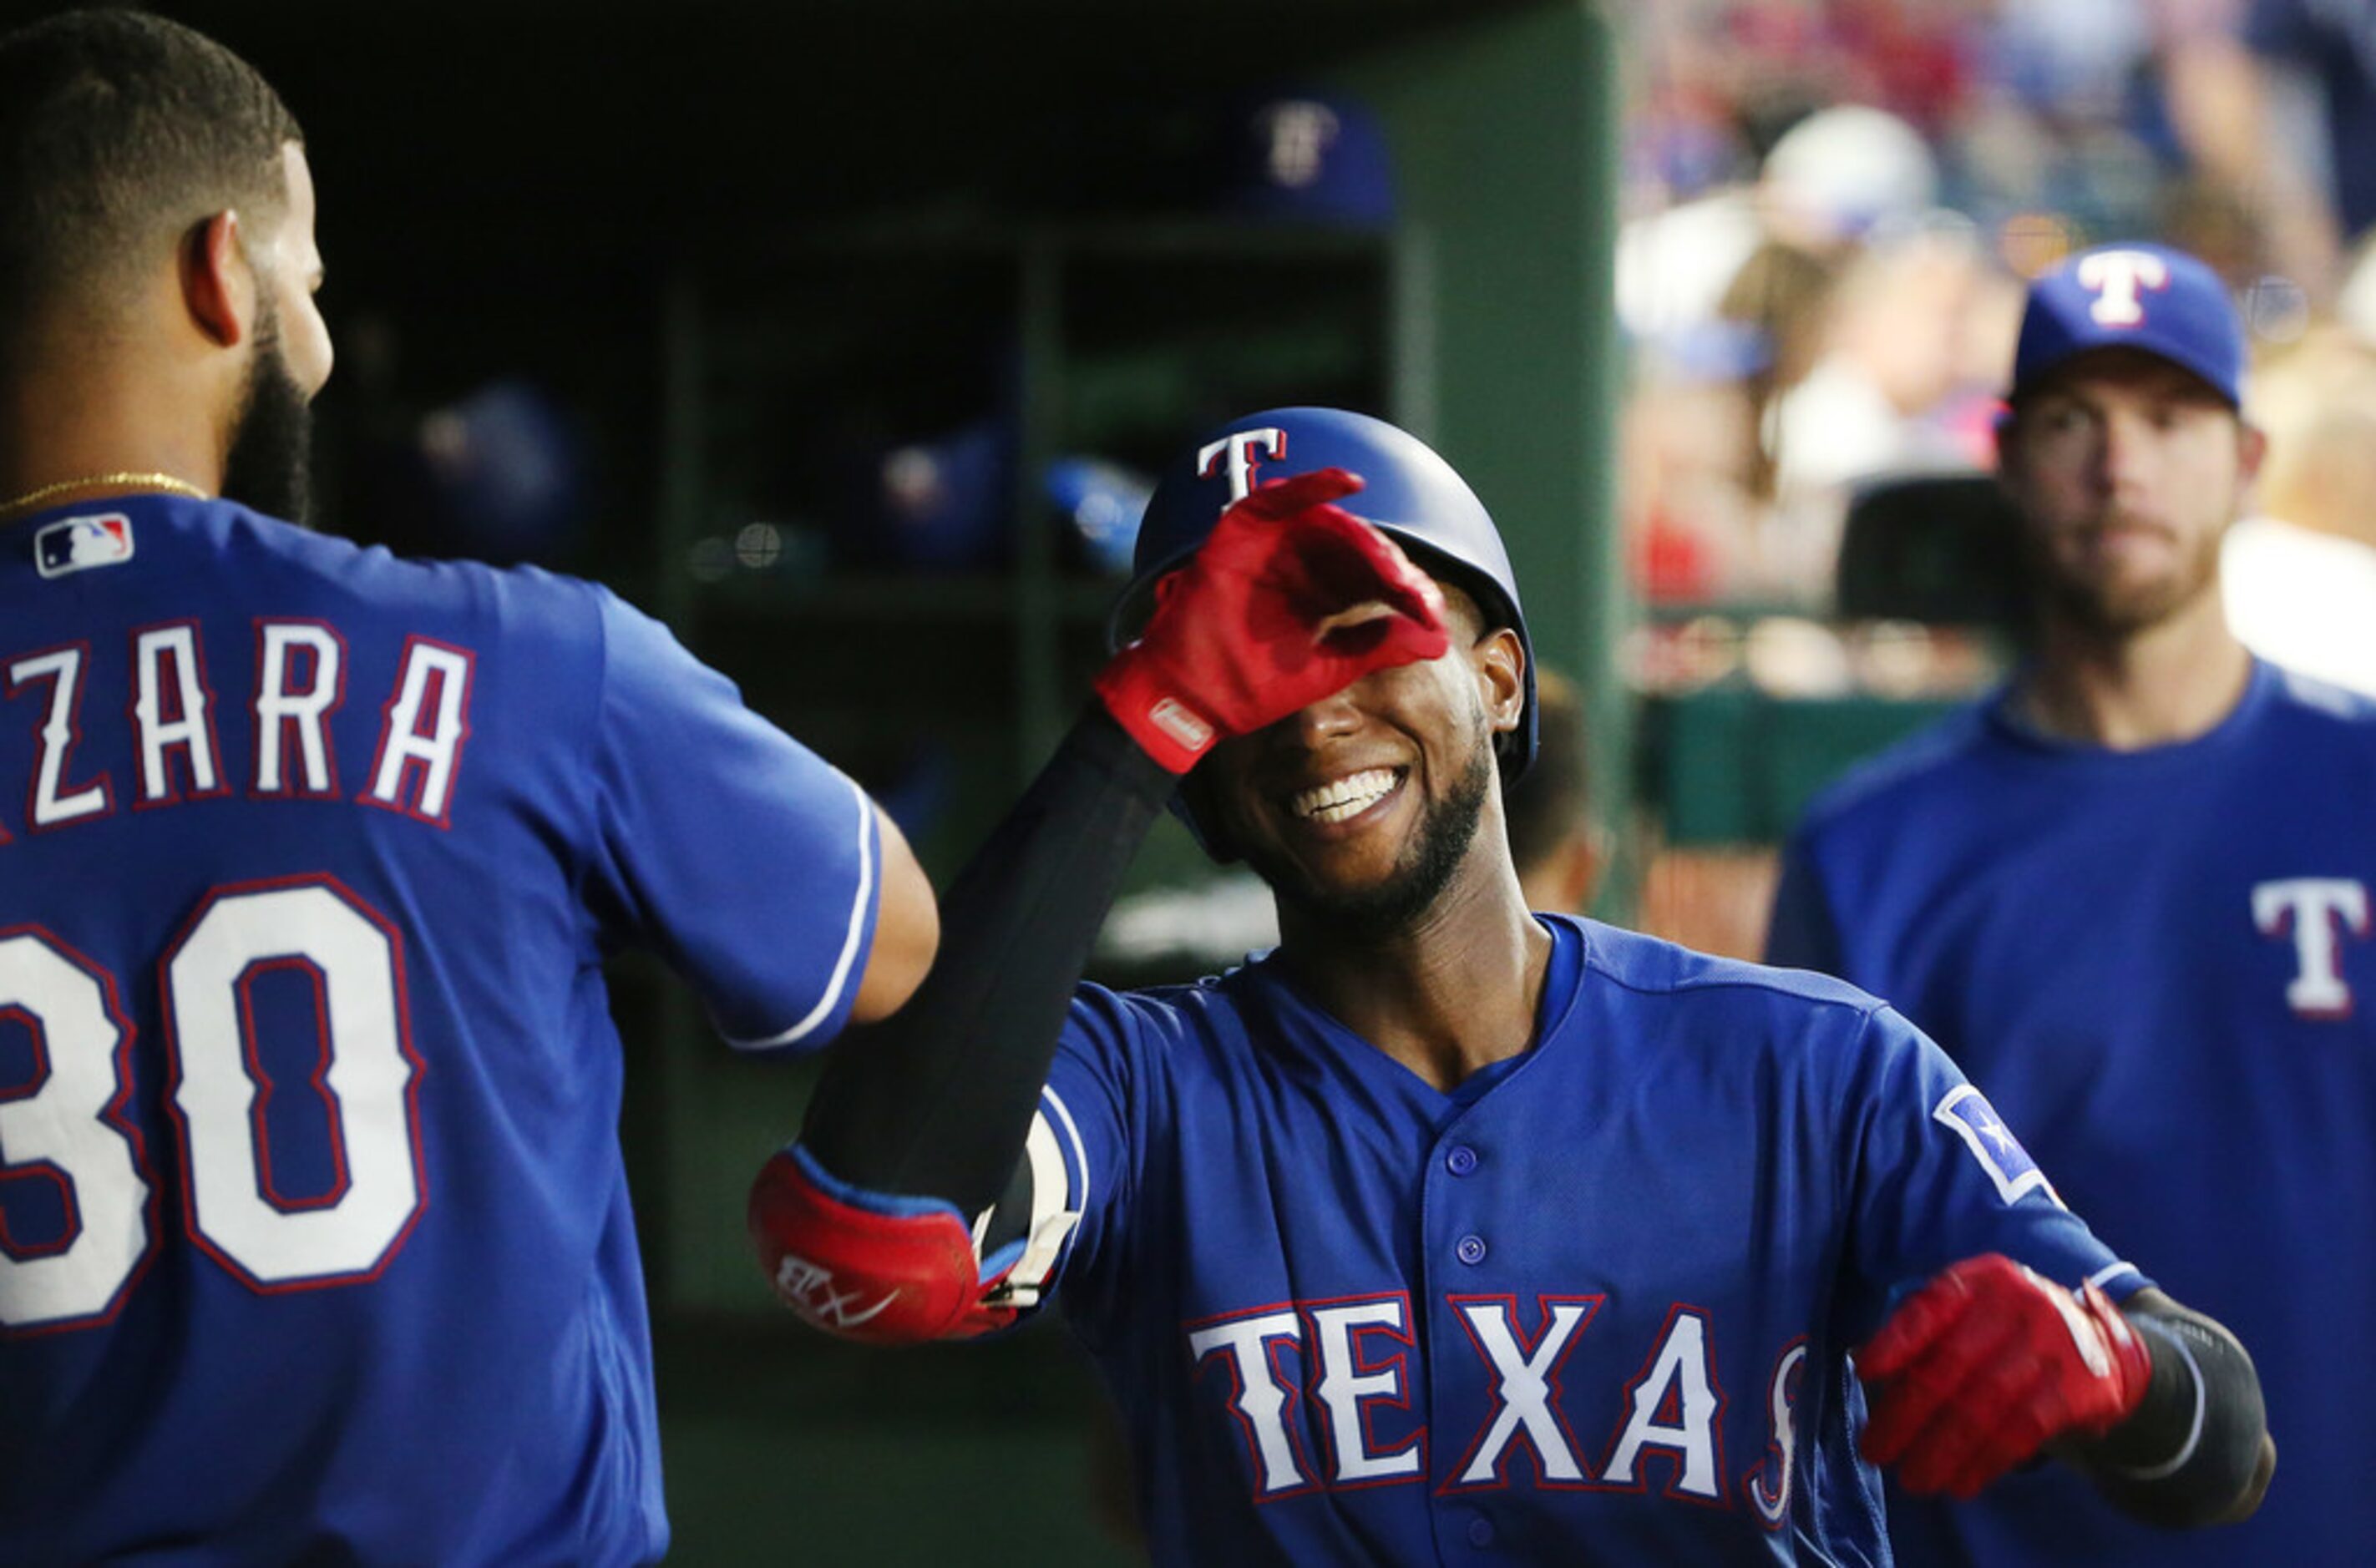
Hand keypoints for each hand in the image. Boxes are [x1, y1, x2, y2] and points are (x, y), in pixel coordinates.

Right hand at [1095, 468, 1449, 771]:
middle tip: (1412, 593)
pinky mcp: (1242, 532)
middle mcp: (1303, 563)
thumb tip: (1439, 638)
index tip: (1432, 616)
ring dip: (1364, 539)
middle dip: (1391, 569)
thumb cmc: (1250, 688)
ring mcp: (1273, 545)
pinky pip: (1282, 497)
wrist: (1191, 701)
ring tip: (1389, 562)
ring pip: (1331, 525)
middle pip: (1359, 550)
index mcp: (1323, 594)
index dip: (1406, 593)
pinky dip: (1314, 484)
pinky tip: (1348, 481)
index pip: (1375, 578)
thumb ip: (1378, 647)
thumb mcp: (1328, 668)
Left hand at [1858, 1254, 2150, 1499]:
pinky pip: (2022, 1430)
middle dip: (1906, 1414)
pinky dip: (1986, 1461)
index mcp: (1982, 1279)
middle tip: (1875, 1451)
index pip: (1931, 1307)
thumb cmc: (2011, 1328)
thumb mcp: (1975, 1310)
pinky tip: (1961, 1482)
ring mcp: (2053, 1345)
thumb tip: (1871, 1371)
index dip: (1896, 1341)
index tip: (1865, 1373)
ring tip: (1914, 1480)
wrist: (2104, 1342)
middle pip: (1950, 1364)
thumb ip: (1928, 1332)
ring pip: (1984, 1405)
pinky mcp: (2080, 1388)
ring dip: (1942, 1449)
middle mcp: (2019, 1303)